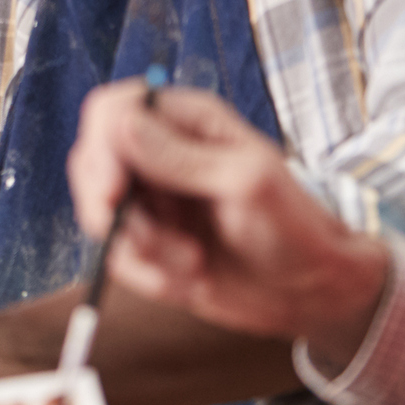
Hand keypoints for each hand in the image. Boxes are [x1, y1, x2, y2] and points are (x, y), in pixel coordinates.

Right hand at [67, 80, 390, 370]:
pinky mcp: (148, 241)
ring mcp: (151, 199)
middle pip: (91, 162)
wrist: (312, 294)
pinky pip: (116, 255)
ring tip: (191, 262)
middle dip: (112, 210)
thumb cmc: (295, 227)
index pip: (113, 111)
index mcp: (186, 121)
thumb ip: (179, 156)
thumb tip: (120, 122)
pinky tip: (188, 281)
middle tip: (149, 242)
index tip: (114, 194)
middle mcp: (159, 153)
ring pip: (99, 214)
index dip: (102, 147)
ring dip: (139, 248)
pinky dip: (146, 275)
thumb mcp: (245, 184)